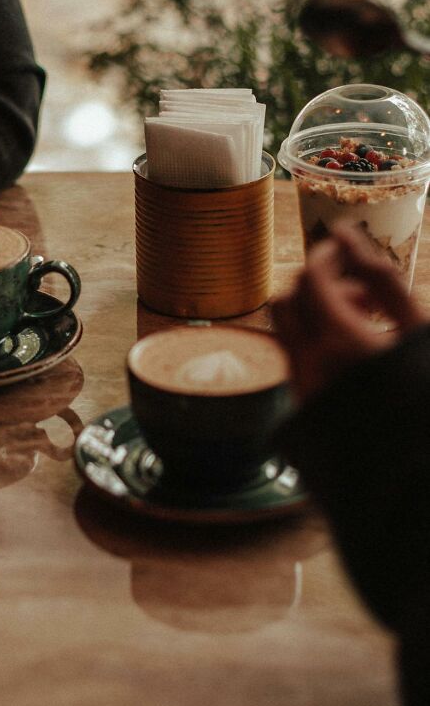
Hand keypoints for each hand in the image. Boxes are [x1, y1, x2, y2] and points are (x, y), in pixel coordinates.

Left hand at [272, 224, 426, 402]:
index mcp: (339, 342)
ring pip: (288, 332)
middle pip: (288, 301)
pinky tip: (359, 356)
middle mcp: (309, 366)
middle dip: (321, 287)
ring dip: (318, 316)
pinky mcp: (304, 409)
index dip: (328, 255)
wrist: (414, 473)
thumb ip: (381, 278)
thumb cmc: (425, 395)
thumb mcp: (418, 329)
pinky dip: (319, 344)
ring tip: (367, 326)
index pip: (312, 278)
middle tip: (365, 297)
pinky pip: (297, 360)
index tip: (347, 247)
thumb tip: (344, 232)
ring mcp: (302, 390)